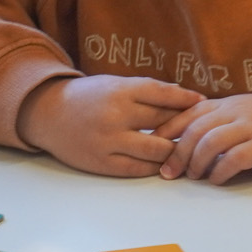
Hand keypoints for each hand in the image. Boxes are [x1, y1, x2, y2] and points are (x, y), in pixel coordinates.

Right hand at [16, 75, 203, 176]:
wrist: (47, 114)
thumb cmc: (86, 97)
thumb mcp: (113, 84)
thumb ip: (144, 90)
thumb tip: (182, 95)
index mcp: (119, 90)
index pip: (163, 93)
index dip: (186, 99)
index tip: (204, 103)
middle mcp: (116, 115)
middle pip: (163, 123)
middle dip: (184, 128)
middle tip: (203, 131)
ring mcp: (109, 141)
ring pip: (156, 150)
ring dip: (174, 151)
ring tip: (187, 150)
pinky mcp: (102, 162)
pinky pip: (139, 168)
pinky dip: (156, 166)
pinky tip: (164, 163)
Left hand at [155, 93, 251, 184]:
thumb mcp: (243, 112)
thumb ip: (218, 121)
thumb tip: (184, 140)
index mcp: (227, 104)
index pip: (189, 112)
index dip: (167, 130)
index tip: (152, 147)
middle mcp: (236, 112)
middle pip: (196, 129)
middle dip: (177, 152)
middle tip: (168, 172)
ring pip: (211, 141)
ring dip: (196, 162)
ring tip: (194, 176)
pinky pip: (235, 158)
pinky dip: (220, 170)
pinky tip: (217, 179)